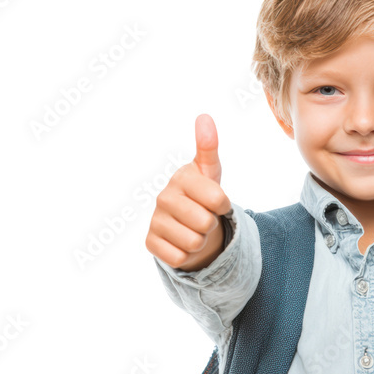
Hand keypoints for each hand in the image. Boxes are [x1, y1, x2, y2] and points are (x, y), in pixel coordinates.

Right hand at [145, 114, 232, 269]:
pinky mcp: (150, 243)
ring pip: (194, 243)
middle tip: (203, 217)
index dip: (224, 205)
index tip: (216, 201)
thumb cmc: (202, 196)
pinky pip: (180, 258)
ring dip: (200, 241)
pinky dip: (186, 255)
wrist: (188, 225)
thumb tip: (204, 116)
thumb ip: (208, 147)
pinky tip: (180, 242)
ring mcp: (154, 220)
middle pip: (206, 223)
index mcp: (181, 178)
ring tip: (193, 229)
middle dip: (211, 225)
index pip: (218, 199)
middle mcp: (163, 197)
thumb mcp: (210, 173)